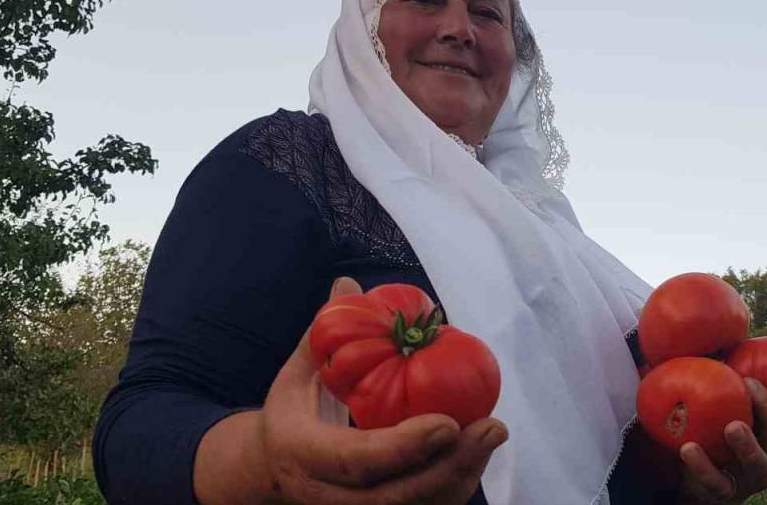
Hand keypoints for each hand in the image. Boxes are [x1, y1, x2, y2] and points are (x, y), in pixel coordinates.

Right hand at [258, 277, 507, 503]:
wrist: (275, 468)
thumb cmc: (294, 413)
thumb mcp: (298, 374)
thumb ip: (324, 334)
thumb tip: (348, 283)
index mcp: (303, 454)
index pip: (356, 459)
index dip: (403, 446)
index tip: (447, 422)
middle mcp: (328, 495)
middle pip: (395, 497)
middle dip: (448, 466)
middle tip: (489, 428)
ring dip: (461, 475)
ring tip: (491, 434)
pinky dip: (456, 483)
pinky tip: (479, 450)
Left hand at [677, 378, 766, 503]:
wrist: (693, 484)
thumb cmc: (710, 435)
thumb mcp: (717, 408)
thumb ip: (714, 377)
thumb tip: (701, 333)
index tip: (751, 379)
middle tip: (750, 388)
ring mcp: (748, 479)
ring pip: (757, 465)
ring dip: (747, 444)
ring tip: (731, 426)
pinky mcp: (724, 493)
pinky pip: (717, 482)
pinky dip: (702, 466)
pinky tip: (687, 448)